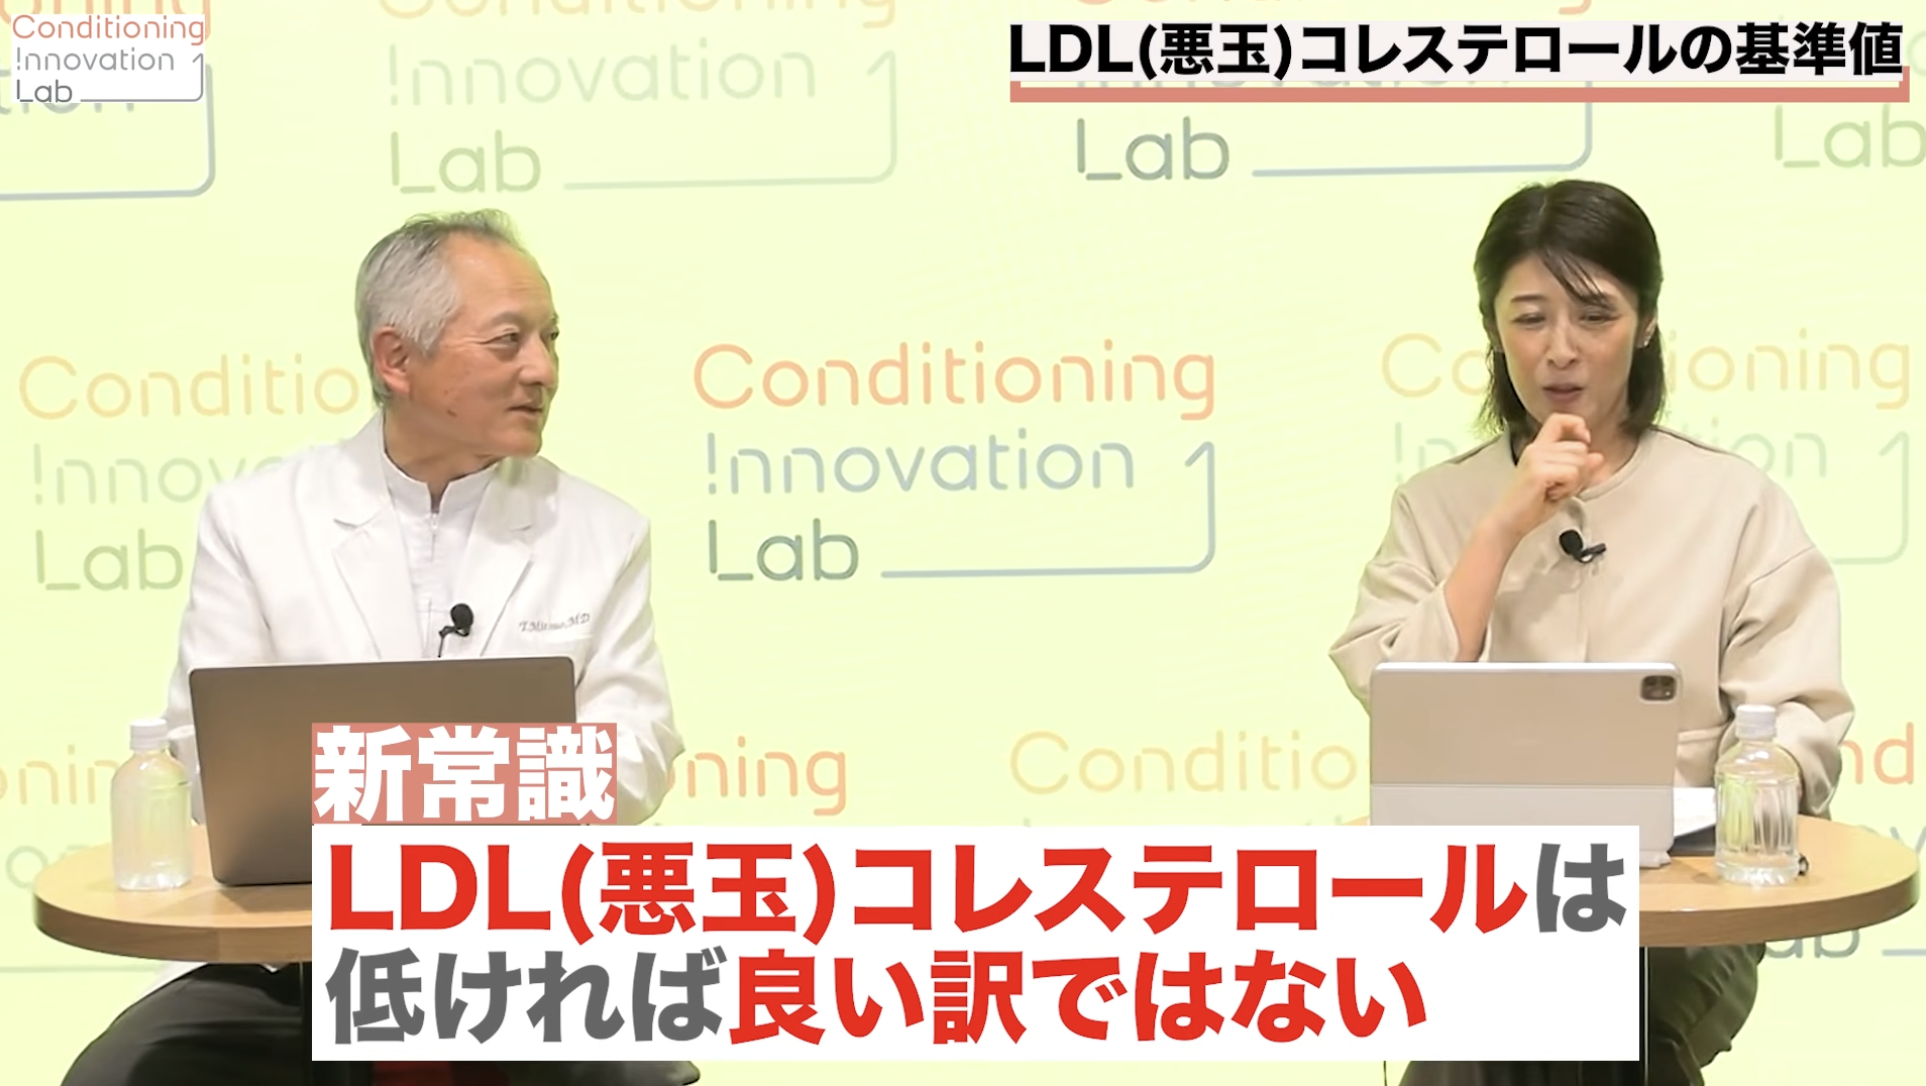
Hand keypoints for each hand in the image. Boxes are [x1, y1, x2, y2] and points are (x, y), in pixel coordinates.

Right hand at [1486, 413, 1604, 543]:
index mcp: (1538, 448)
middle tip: (1562, 487)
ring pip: (1579, 461)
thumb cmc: (1529, 507)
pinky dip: (1568, 488)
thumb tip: (1598, 457)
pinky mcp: (1539, 471)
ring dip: (1574, 482)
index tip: (1585, 439)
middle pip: (1579, 448)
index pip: (1558, 420)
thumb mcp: (1562, 485)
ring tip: (1554, 491)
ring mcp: (1536, 458)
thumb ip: (1580, 469)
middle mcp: (1536, 449)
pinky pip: (1572, 474)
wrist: (1509, 522)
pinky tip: (1552, 494)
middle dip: (1580, 471)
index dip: (1577, 424)